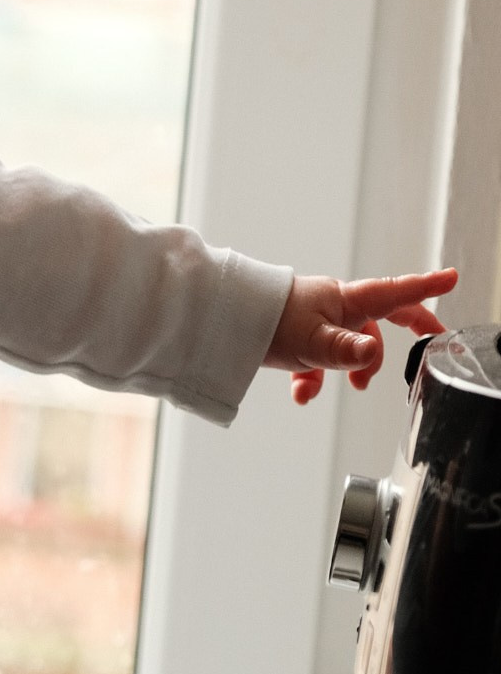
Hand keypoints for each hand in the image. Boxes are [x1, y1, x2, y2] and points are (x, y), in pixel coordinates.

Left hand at [265, 268, 457, 404]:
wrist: (222, 319)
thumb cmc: (267, 321)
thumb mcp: (312, 342)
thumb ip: (345, 351)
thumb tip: (372, 353)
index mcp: (345, 301)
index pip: (395, 293)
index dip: (426, 288)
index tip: (451, 279)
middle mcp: (334, 306)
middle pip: (380, 318)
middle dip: (401, 335)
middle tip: (424, 345)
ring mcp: (316, 318)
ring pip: (348, 344)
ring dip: (351, 368)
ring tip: (349, 389)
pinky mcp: (296, 333)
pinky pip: (318, 357)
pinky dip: (315, 378)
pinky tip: (301, 394)